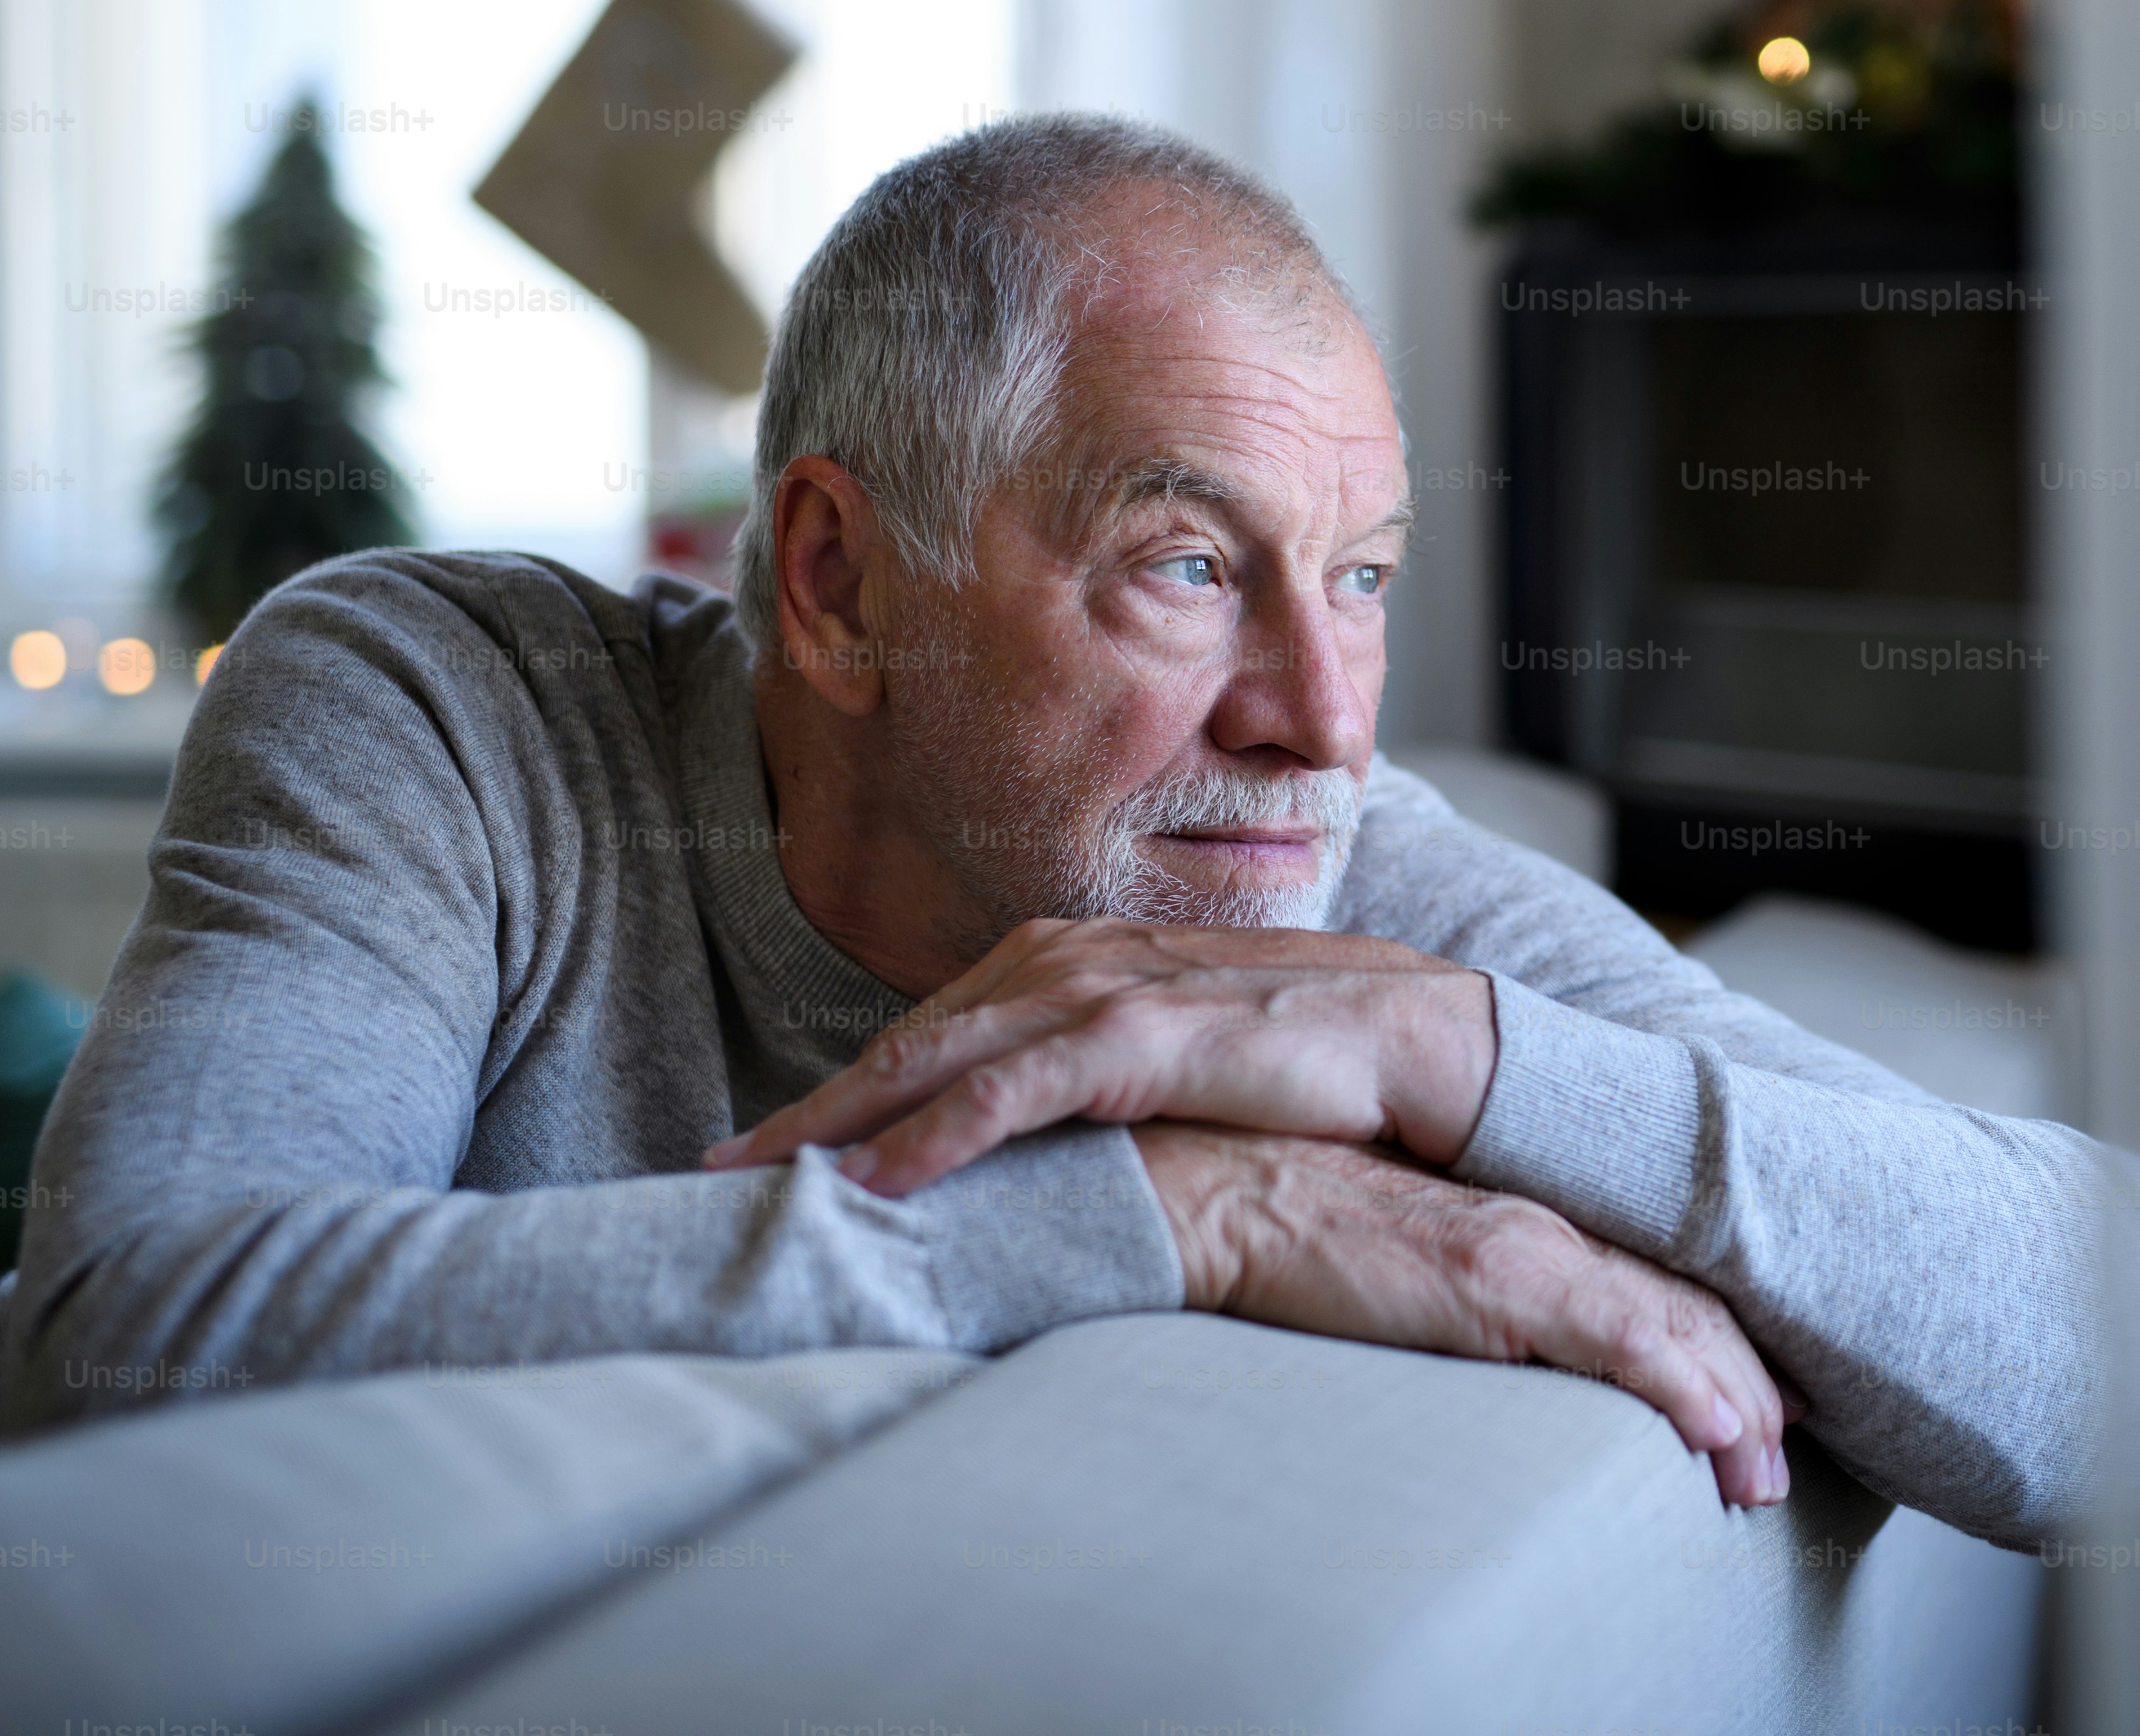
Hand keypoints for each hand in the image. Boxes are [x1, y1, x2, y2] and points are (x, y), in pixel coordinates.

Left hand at [705, 918, 1497, 1196]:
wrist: (1420, 1036)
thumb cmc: (1301, 1055)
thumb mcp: (1175, 1056)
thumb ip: (1097, 1073)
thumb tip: (1033, 1136)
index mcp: (1075, 957)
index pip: (933, 1028)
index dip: (844, 1088)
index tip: (770, 1147)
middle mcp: (1072, 958)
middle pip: (909, 1038)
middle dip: (809, 1106)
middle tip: (719, 1171)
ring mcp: (1105, 991)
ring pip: (938, 1059)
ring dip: (841, 1122)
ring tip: (761, 1182)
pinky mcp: (1143, 1038)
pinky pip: (1011, 1093)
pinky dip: (935, 1133)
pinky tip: (878, 1182)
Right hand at [1136, 1123, 1801, 1509]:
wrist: (1219, 1181)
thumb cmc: (1282, 1212)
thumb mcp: (1392, 1251)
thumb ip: (1448, 1276)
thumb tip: (1467, 1324)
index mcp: (1518, 1216)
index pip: (1644, 1279)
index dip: (1711, 1336)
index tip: (1757, 1392)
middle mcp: (1541, 1223)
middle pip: (1679, 1304)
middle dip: (1744, 1384)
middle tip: (1786, 1447)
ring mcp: (1528, 1246)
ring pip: (1671, 1327)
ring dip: (1733, 1404)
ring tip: (1767, 1472)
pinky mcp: (1501, 1277)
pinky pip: (1622, 1338)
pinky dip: (1684, 1388)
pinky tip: (1723, 1433)